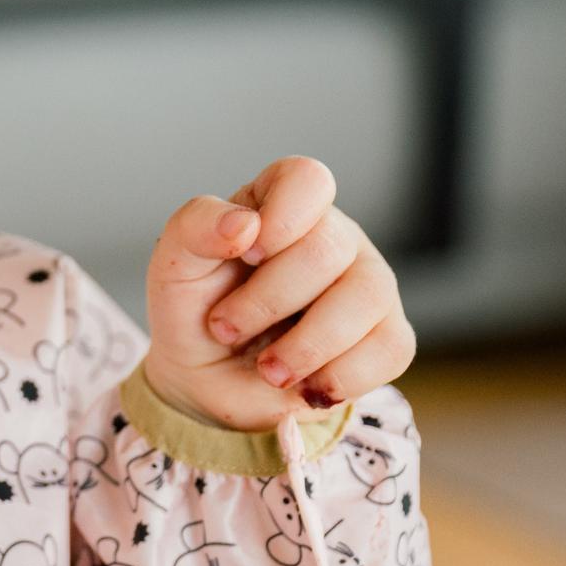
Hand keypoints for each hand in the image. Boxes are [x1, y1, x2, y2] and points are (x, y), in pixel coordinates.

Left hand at [143, 156, 416, 432]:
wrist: (204, 380)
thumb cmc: (193, 310)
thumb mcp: (174, 265)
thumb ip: (195, 228)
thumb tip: (243, 224)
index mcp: (283, 205)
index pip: (308, 180)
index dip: (281, 217)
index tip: (245, 256)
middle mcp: (335, 237)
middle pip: (327, 249)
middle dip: (266, 302)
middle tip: (225, 327)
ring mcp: (368, 285)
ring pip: (367, 297)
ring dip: (304, 346)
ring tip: (267, 368)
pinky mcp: (389, 336)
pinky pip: (391, 349)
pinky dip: (339, 377)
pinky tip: (303, 384)